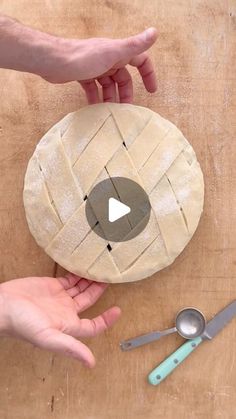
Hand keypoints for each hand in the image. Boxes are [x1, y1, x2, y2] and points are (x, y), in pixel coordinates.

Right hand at [0, 274, 120, 366]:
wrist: (2, 305)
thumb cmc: (22, 323)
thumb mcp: (48, 337)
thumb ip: (70, 347)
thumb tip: (91, 363)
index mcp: (68, 325)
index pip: (93, 325)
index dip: (106, 320)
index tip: (118, 310)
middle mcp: (65, 312)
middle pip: (89, 302)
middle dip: (100, 292)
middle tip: (110, 279)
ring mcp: (58, 298)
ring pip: (80, 289)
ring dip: (90, 282)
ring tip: (101, 271)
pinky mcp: (51, 285)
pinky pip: (69, 279)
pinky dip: (77, 274)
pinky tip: (84, 268)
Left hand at [40, 27, 157, 102]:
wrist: (54, 61)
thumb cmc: (83, 57)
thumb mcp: (113, 52)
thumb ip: (134, 45)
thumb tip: (155, 32)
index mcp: (118, 52)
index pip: (140, 61)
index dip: (148, 74)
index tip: (151, 90)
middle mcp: (108, 58)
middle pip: (123, 78)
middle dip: (126, 93)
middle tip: (126, 110)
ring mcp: (95, 67)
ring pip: (109, 85)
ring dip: (111, 98)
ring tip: (111, 113)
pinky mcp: (83, 75)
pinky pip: (94, 88)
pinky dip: (96, 98)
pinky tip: (96, 109)